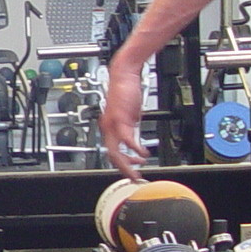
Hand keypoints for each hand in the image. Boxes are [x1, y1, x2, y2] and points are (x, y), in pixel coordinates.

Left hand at [100, 59, 149, 179]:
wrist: (124, 75)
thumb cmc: (126, 92)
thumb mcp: (130, 114)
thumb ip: (131, 127)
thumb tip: (135, 139)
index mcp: (108, 127)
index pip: (111, 151)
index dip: (120, 164)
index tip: (131, 170)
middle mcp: (107, 127)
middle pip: (111, 156)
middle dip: (123, 169)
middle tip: (134, 177)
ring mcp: (112, 124)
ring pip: (115, 152)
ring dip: (127, 163)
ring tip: (137, 169)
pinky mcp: (120, 119)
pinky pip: (126, 140)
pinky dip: (135, 149)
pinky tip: (143, 152)